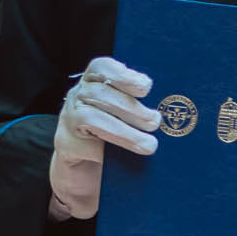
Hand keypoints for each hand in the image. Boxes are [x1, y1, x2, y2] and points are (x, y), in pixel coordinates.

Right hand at [48, 57, 158, 220]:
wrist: (87, 168)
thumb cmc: (112, 137)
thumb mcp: (125, 117)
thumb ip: (137, 108)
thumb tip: (171, 109)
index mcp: (93, 82)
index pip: (101, 67)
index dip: (122, 74)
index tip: (146, 86)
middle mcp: (79, 94)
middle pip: (101, 92)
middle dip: (131, 105)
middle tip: (156, 120)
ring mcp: (70, 114)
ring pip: (95, 113)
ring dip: (126, 127)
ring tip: (150, 142)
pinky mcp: (65, 137)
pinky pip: (89, 134)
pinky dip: (116, 137)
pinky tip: (134, 146)